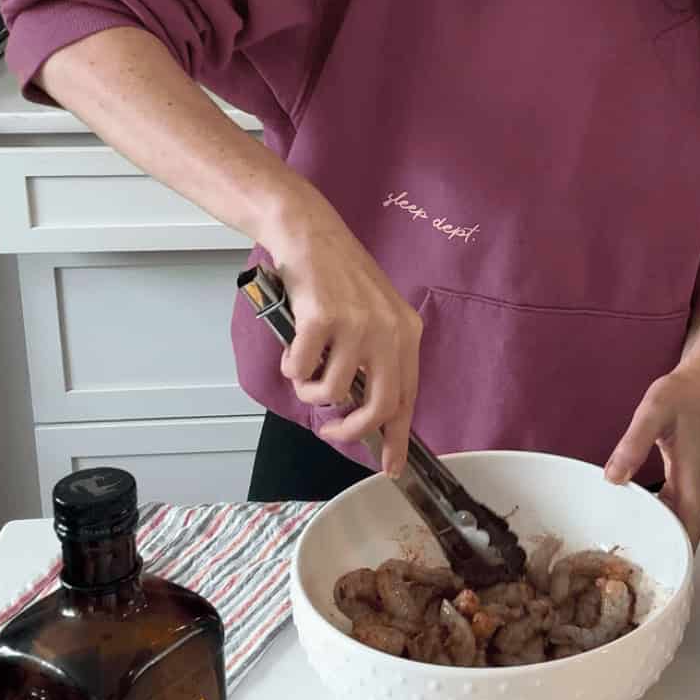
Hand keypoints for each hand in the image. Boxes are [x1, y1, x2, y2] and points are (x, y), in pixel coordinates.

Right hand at [263, 183, 421, 475]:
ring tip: (303, 370)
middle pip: (379, 406)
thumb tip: (367, 410)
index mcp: (406, 332)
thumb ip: (376, 357)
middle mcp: (388, 330)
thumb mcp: (375, 314)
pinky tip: (292, 349)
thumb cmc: (338, 275)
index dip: (397, 437)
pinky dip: (291, 368)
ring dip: (311, 391)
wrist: (310, 232)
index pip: (408, 397)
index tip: (390, 467)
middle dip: (352, 430)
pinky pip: (302, 369)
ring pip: (332, 390)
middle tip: (333, 431)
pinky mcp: (323, 318)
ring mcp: (357, 324)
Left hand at [604, 364, 699, 546]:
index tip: (654, 568)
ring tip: (626, 541)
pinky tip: (635, 512)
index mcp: (691, 479)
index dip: (677, 553)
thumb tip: (613, 478)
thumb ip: (633, 445)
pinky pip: (674, 506)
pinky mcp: (686, 477)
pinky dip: (658, 514)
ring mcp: (693, 483)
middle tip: (627, 559)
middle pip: (683, 530)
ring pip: (679, 519)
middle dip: (661, 546)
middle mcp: (696, 487)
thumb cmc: (678, 395)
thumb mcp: (651, 413)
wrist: (699, 381)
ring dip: (659, 530)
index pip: (691, 530)